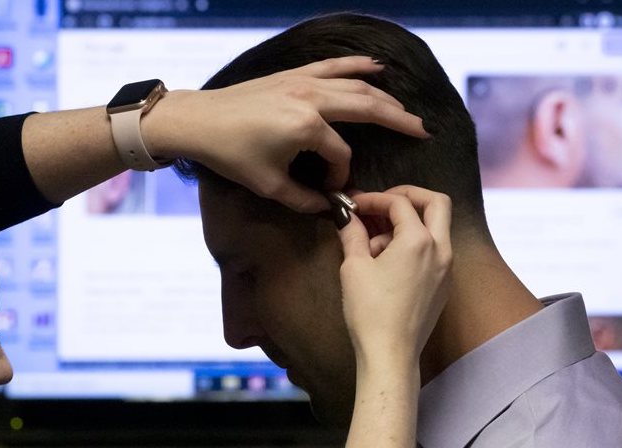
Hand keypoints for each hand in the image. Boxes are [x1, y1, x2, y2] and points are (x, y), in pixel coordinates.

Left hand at [145, 56, 428, 212]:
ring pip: (355, 86)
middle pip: (366, 108)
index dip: (341, 174)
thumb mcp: (268, 185)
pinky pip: (333, 66)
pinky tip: (376, 67)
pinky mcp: (293, 74)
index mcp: (306, 127)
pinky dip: (356, 65)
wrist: (198, 120)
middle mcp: (310, 98)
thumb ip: (304, 199)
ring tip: (407, 111)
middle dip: (397, 121)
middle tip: (422, 131)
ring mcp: (303, 82)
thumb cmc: (230, 154)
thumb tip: (329, 208)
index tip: (333, 189)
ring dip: (384, 98)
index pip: (341, 154)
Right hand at [337, 185, 451, 367]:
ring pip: (436, 227)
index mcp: (419, 241)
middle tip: (382, 204)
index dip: (374, 198)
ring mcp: (446, 268)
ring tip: (374, 243)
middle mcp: (441, 250)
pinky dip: (415, 244)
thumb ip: (352, 234)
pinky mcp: (443, 285)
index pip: (399, 203)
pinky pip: (434, 250)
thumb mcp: (354, 267)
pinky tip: (386, 261)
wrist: (390, 354)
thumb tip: (346, 216)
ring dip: (409, 223)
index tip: (354, 205)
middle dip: (408, 197)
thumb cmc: (370, 312)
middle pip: (436, 203)